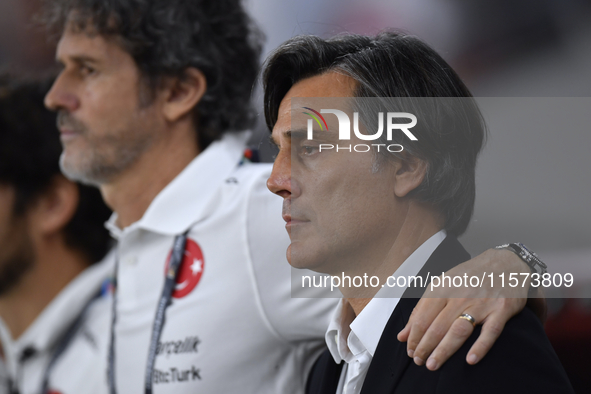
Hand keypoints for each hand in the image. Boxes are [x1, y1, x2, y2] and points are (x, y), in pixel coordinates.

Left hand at [397, 248, 531, 370]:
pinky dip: (480, 346)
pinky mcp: (501, 310)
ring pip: (458, 330)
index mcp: (442, 288)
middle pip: (437, 326)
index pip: (422, 317)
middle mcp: (459, 295)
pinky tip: (470, 360)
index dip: (414, 336)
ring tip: (433, 364)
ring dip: (444, 349)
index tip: (410, 351)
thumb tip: (403, 334)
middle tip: (419, 361)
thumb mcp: (443, 285)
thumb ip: (421, 309)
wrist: (506, 262)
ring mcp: (480, 303)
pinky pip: (490, 331)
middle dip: (424, 346)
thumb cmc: (471, 276)